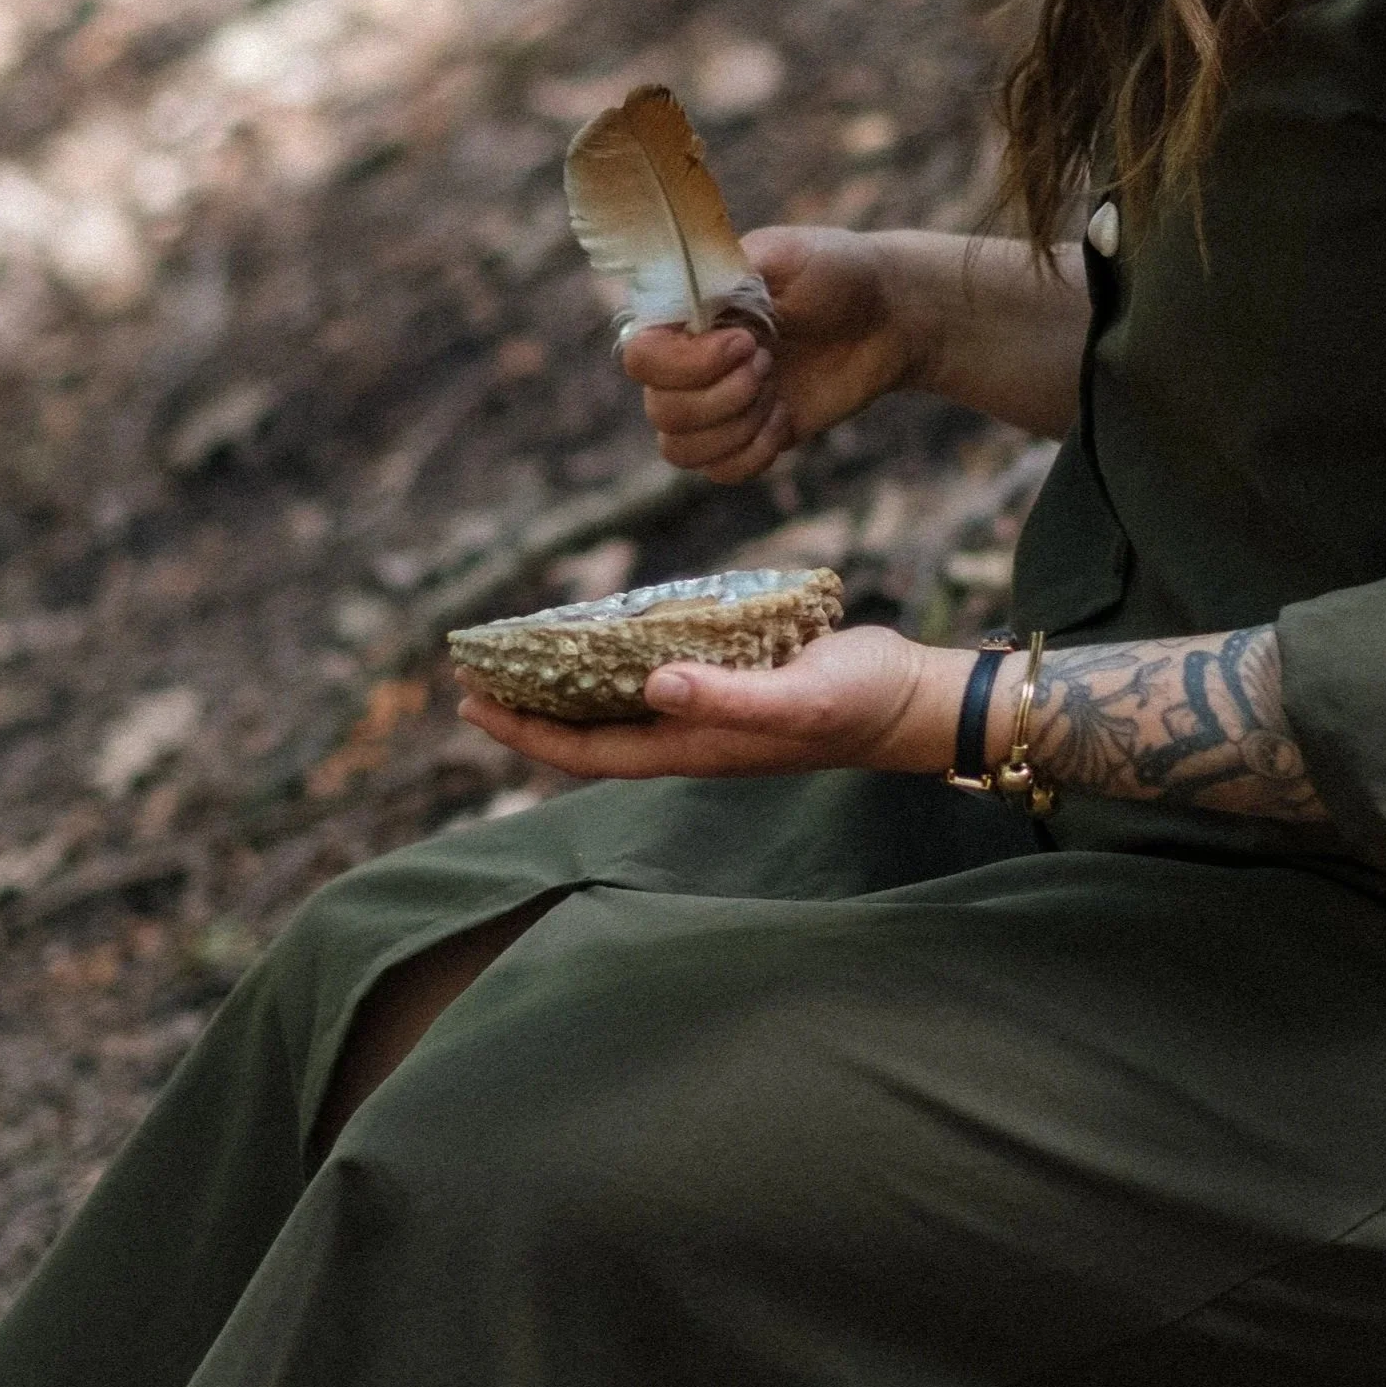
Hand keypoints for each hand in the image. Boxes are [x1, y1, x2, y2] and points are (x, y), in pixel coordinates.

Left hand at [454, 625, 962, 781]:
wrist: (914, 699)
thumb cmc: (859, 701)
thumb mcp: (796, 697)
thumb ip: (727, 698)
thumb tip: (652, 688)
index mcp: (694, 747)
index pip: (587, 750)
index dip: (525, 732)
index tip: (471, 702)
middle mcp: (693, 737)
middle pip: (590, 735)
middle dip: (529, 711)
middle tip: (473, 675)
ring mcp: (712, 714)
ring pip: (617, 709)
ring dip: (567, 688)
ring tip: (522, 656)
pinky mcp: (732, 685)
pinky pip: (653, 680)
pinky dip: (616, 662)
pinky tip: (608, 635)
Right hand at [619, 225, 914, 483]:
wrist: (887, 317)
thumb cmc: (835, 273)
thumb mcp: (785, 254)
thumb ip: (730, 273)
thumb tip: (691, 302)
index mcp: (686, 312)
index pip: (640, 356)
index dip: (686, 363)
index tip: (748, 342)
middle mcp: (688, 361)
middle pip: (659, 410)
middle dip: (723, 395)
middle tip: (770, 360)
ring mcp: (714, 403)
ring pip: (680, 449)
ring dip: (737, 425)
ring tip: (776, 389)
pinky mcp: (745, 436)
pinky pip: (718, 471)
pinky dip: (754, 452)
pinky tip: (785, 417)